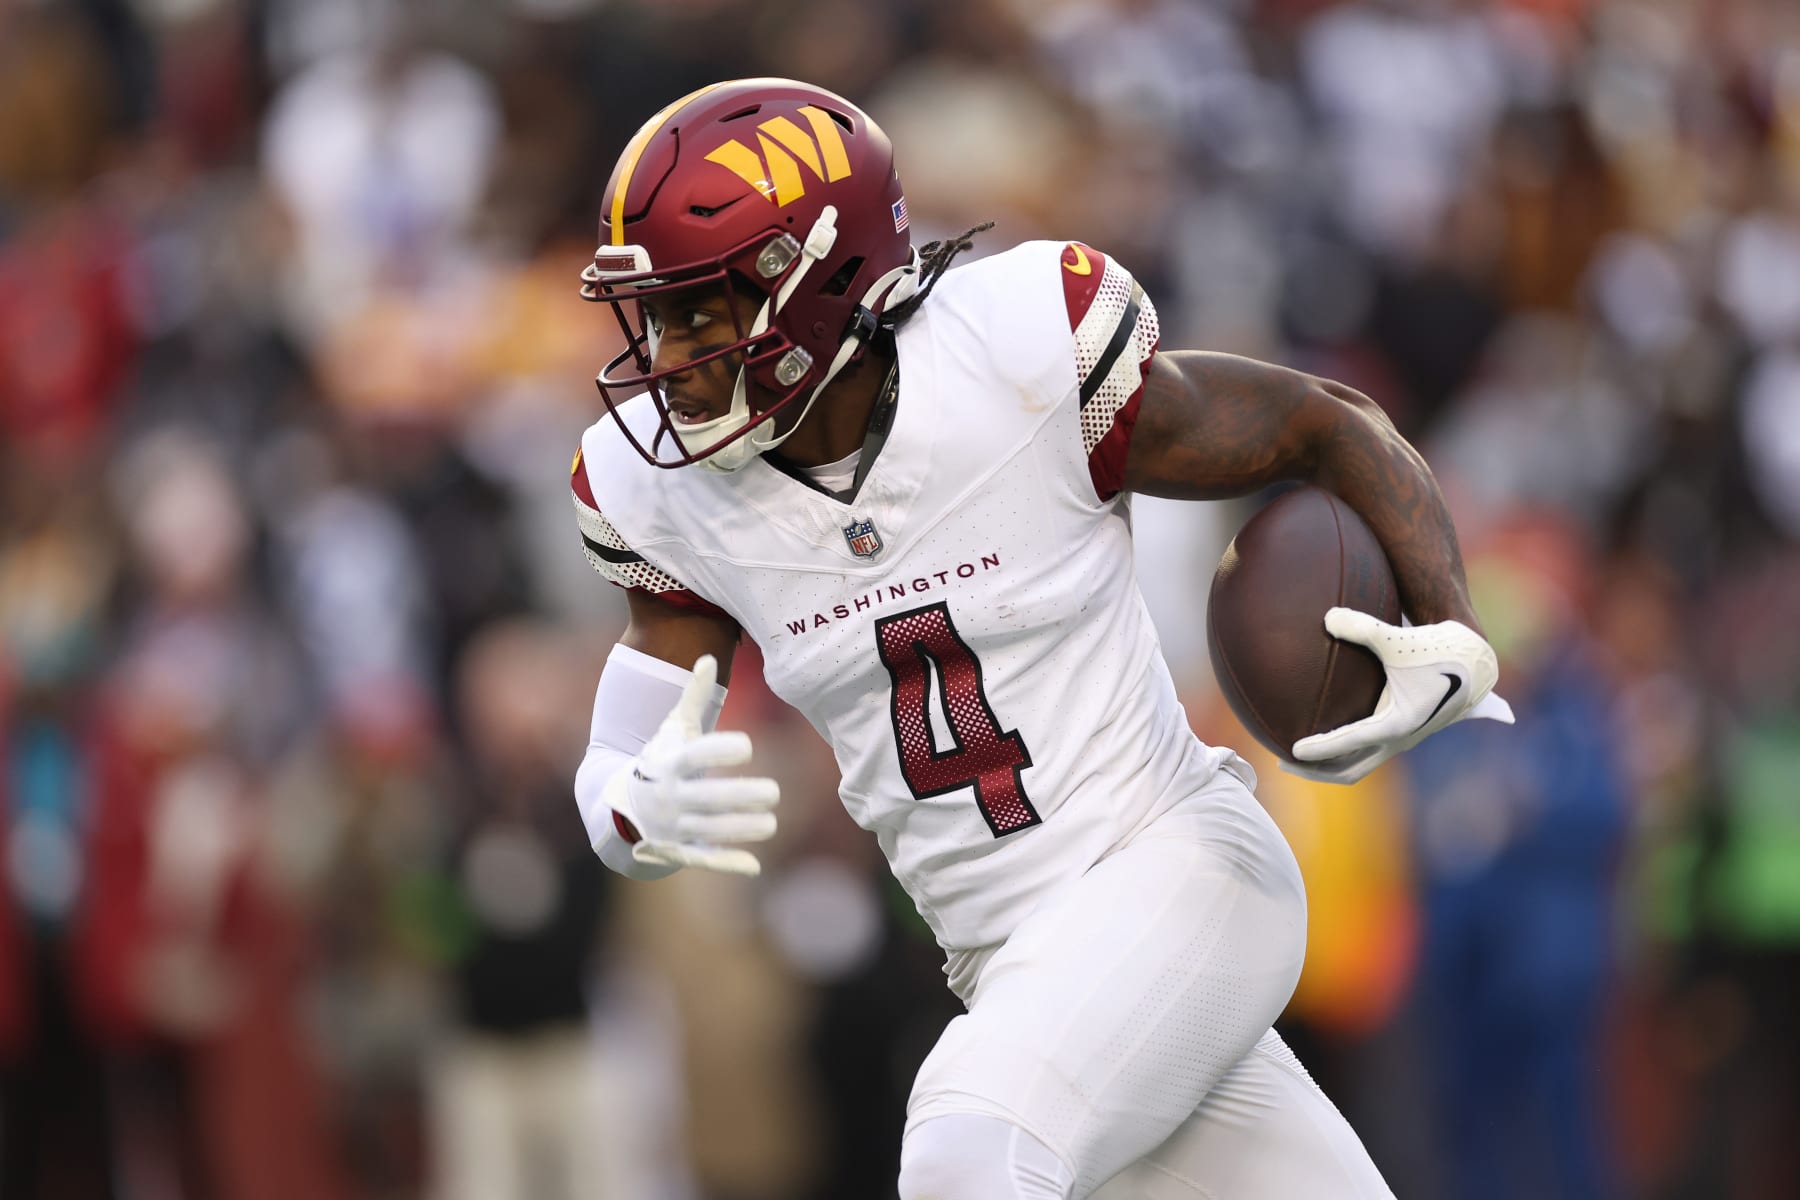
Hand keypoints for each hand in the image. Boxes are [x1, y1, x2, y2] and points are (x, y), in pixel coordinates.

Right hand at [604, 655, 779, 874]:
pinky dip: (725, 863)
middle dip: (740, 797)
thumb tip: (708, 658)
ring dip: (740, 828)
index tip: (748, 746)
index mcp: (669, 763)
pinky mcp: (676, 849)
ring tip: (771, 821)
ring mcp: (672, 825)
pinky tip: (754, 865)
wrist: (615, 807)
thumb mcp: (671, 729)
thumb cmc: (657, 760)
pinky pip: (701, 859)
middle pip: (707, 797)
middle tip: (774, 792)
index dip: (720, 750)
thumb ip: (692, 697)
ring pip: (708, 829)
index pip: (695, 756)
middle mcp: (669, 795)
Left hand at [1282, 608, 1514, 784]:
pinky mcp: (1404, 730)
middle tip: (1283, 762)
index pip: (1350, 743)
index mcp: (1398, 723)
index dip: (1319, 749)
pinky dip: (1345, 749)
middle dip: (1317, 771)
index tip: (1290, 751)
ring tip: (1296, 756)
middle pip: (1351, 769)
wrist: (1476, 660)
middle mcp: (1400, 738)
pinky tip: (1325, 731)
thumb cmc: (1439, 648)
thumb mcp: (1399, 638)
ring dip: (1330, 764)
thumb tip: (1327, 617)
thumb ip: (1363, 627)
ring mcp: (1403, 738)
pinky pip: (1369, 749)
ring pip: (1361, 763)